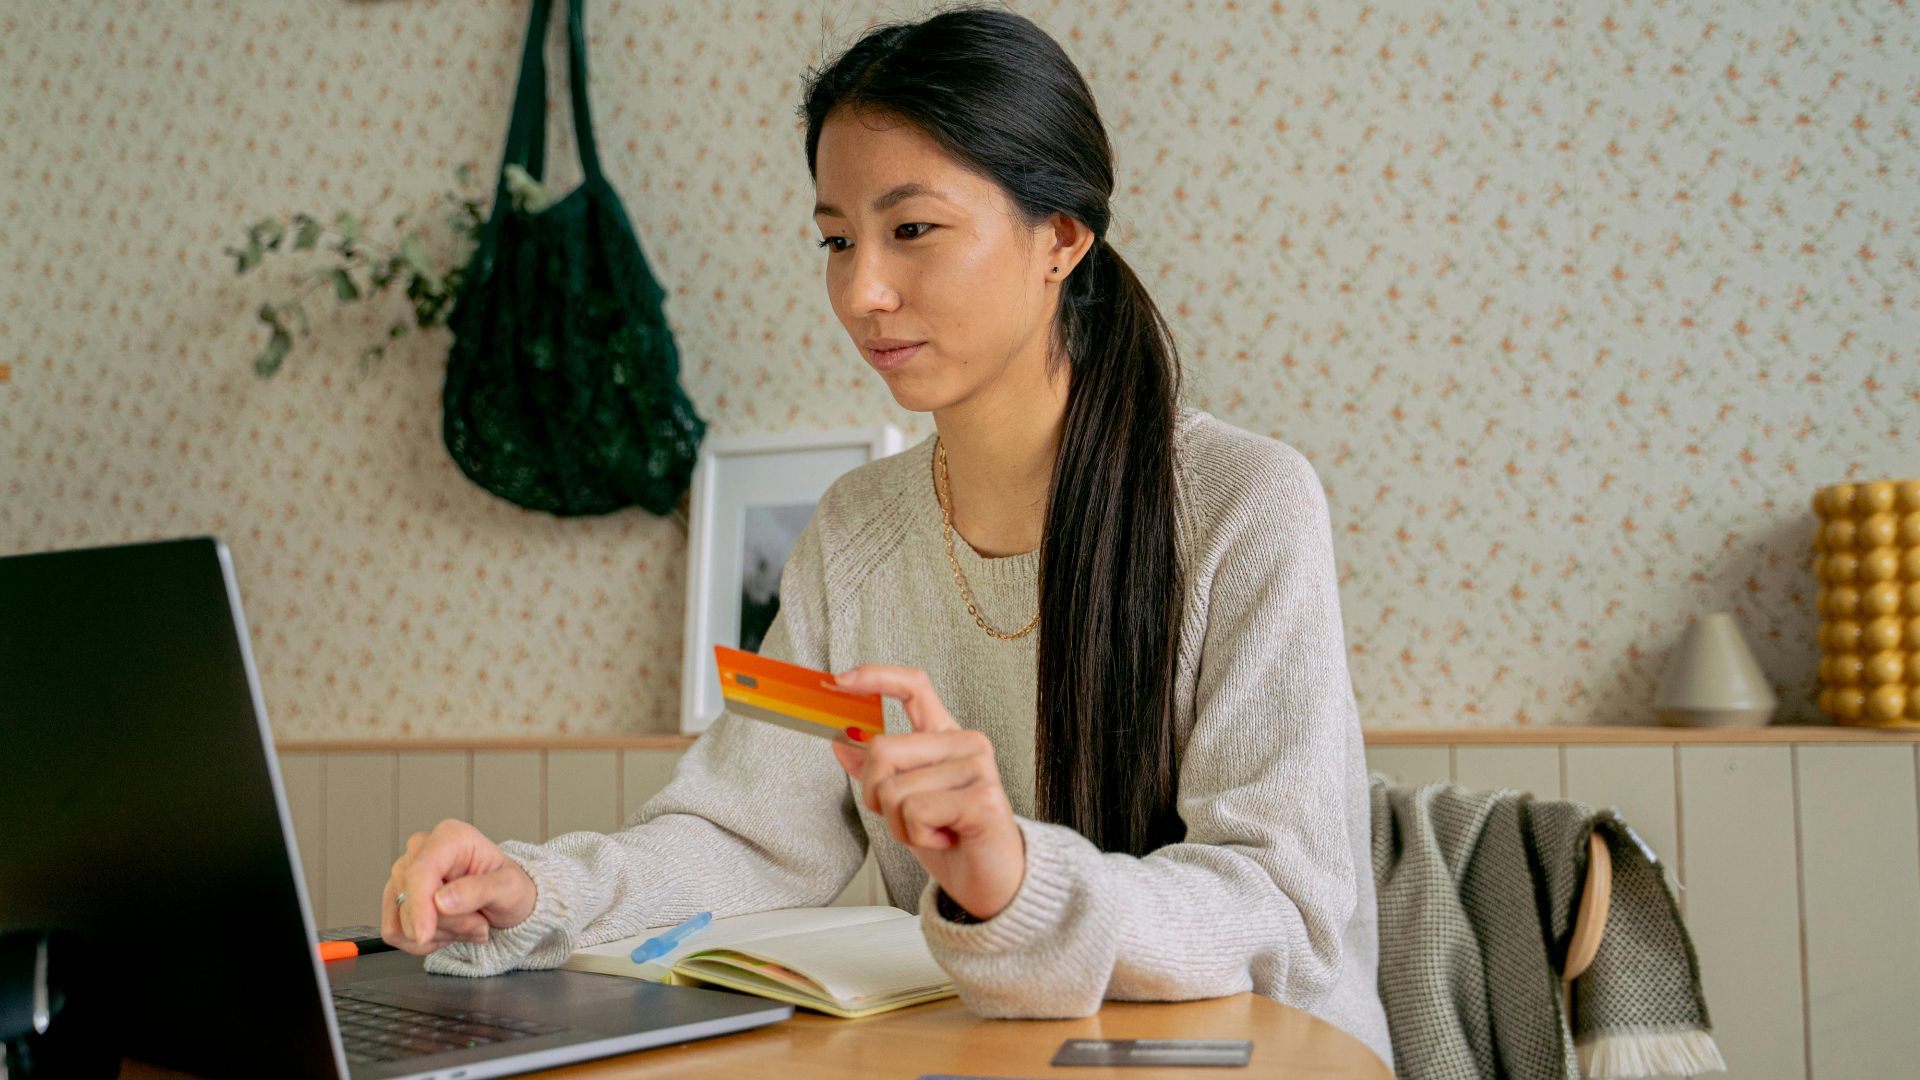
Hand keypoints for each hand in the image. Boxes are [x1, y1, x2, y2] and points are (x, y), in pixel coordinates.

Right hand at [380, 818, 538, 955]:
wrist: (504, 903)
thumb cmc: (508, 888)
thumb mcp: (509, 887)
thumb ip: (478, 890)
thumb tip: (441, 901)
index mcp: (450, 837)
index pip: (421, 870)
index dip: (419, 905)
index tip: (424, 934)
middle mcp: (421, 851)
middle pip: (411, 899)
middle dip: (447, 923)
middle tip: (479, 923)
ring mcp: (404, 875)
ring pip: (402, 920)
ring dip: (440, 934)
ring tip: (468, 924)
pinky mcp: (395, 899)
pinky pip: (395, 932)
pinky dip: (424, 942)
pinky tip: (449, 932)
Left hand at [828, 665, 1024, 919]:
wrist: (992, 883)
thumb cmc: (952, 840)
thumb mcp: (903, 803)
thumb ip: (878, 771)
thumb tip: (841, 741)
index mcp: (946, 736)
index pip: (914, 687)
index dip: (876, 677)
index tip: (841, 681)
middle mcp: (965, 744)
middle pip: (882, 749)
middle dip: (877, 796)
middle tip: (910, 819)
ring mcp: (978, 767)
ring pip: (894, 790)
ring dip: (900, 825)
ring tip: (932, 832)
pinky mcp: (983, 797)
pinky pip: (915, 811)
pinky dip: (917, 836)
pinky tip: (945, 839)